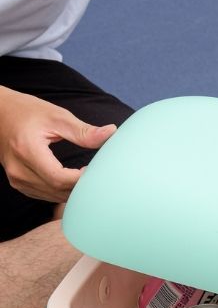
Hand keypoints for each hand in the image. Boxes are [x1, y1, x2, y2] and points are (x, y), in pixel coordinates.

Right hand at [0, 86, 115, 202]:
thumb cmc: (26, 111)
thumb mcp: (56, 116)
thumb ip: (83, 131)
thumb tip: (111, 132)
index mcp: (27, 151)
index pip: (59, 178)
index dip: (81, 179)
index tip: (95, 171)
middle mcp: (18, 169)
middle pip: (57, 190)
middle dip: (80, 187)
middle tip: (97, 177)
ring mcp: (16, 179)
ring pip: (52, 196)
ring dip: (72, 191)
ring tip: (87, 178)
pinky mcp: (18, 183)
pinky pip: (44, 195)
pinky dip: (61, 191)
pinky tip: (73, 182)